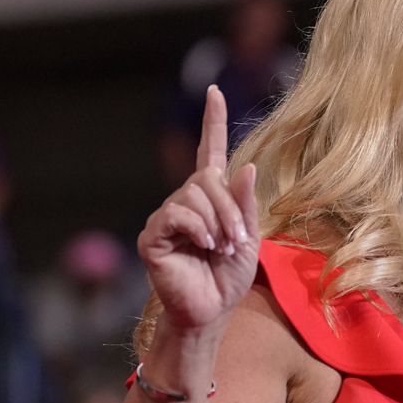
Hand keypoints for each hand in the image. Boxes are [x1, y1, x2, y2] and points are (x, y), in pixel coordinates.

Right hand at [138, 86, 258, 330]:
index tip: (214, 91)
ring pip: (194, 196)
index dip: (212, 122)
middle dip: (231, 209)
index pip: (208, 152)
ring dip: (218, 223)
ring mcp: (165, 216)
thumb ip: (245, 205)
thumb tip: (246, 167)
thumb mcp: (249, 238)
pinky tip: (204, 245)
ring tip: (222, 249)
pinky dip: (197, 228)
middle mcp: (185, 201)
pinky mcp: (153, 235)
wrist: (211, 311)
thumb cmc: (229, 277)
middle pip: (207, 180)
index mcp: (210, 199)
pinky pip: (177, 214)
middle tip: (238, 241)